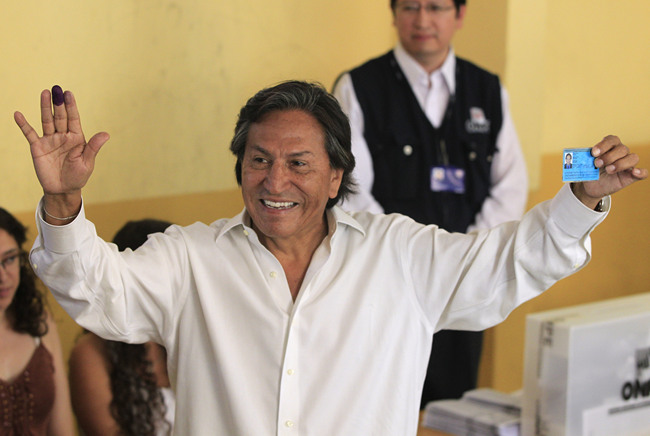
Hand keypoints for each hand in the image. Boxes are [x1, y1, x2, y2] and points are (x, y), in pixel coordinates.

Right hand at [14, 86, 108, 200]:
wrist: (63, 189)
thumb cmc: (78, 176)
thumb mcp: (87, 162)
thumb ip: (93, 147)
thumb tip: (106, 134)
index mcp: (76, 138)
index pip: (73, 119)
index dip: (71, 106)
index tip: (69, 93)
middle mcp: (63, 136)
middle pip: (60, 117)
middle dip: (58, 103)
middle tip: (56, 88)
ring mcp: (49, 140)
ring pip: (46, 121)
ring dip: (45, 107)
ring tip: (44, 93)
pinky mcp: (38, 147)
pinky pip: (29, 134)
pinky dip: (23, 124)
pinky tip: (18, 114)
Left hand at [572, 135, 646, 208]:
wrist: (590, 186)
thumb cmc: (589, 171)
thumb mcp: (584, 165)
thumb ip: (584, 160)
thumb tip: (576, 158)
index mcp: (609, 147)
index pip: (611, 140)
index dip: (603, 145)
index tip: (593, 153)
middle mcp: (620, 153)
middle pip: (622, 149)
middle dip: (609, 156)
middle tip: (597, 164)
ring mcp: (627, 164)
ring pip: (632, 158)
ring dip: (620, 163)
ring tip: (609, 170)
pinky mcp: (631, 176)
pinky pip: (643, 173)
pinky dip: (641, 172)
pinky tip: (634, 172)